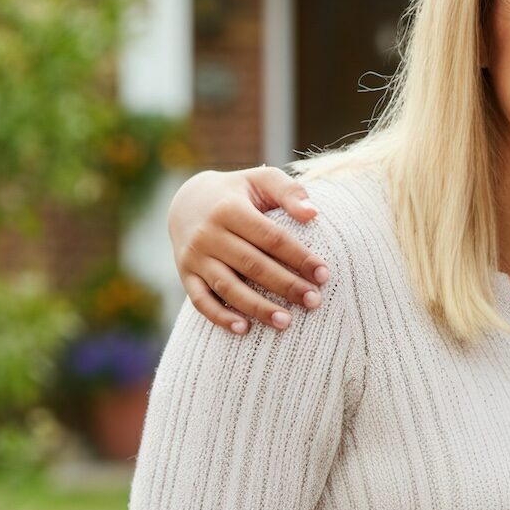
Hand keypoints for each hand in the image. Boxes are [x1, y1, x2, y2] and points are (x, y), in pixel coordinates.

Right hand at [169, 166, 323, 333]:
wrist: (188, 201)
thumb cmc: (238, 192)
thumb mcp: (262, 180)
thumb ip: (289, 192)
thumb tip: (313, 213)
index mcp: (230, 209)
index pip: (270, 237)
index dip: (298, 256)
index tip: (324, 274)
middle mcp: (208, 234)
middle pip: (252, 265)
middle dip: (285, 285)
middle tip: (314, 301)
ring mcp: (194, 257)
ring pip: (227, 287)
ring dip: (257, 307)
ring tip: (286, 322)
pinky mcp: (186, 275)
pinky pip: (201, 301)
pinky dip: (220, 317)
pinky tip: (244, 329)